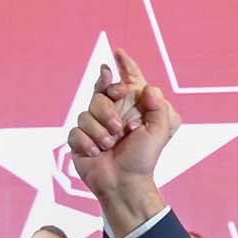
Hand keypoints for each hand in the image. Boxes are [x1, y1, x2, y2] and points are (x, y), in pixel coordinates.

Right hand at [66, 49, 180, 237]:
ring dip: (101, 131)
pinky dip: (88, 143)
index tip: (119, 53)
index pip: (127, 79)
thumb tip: (147, 87)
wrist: (124, 183)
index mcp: (132, 107)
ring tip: (111, 145)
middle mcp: (112, 112)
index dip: (124, 65)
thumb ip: (158, 107)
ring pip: (87, 112)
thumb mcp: (160, 131)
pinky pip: (77, 130)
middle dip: (109, 110)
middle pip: (101, 93)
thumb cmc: (144, 159)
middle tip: (121, 128)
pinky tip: (97, 153)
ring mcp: (94, 124)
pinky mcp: (79, 138)